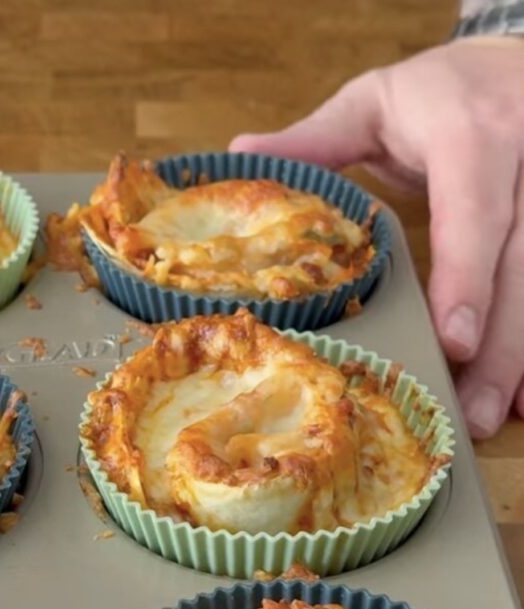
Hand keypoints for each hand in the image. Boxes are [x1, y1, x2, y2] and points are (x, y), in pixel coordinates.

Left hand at [231, 38, 523, 439]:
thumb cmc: (435, 95)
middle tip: (473, 414)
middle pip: (522, 264)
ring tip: (493, 417)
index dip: (467, 276)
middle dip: (502, 346)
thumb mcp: (373, 104)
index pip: (475, 211)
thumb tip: (240, 153)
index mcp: (474, 135)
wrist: (511, 63)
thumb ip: (315, 139)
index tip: (454, 341)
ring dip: (522, 356)